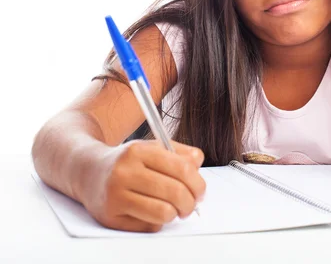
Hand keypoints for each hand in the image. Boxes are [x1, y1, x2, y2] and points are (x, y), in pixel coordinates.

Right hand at [82, 139, 205, 232]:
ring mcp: (115, 195)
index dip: (198, 183)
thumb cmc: (127, 162)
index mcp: (138, 151)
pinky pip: (149, 226)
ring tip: (173, 208)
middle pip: (176, 192)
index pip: (182, 169)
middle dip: (191, 202)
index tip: (200, 191)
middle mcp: (124, 172)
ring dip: (175, 213)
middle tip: (191, 204)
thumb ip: (179, 152)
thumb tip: (198, 163)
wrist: (88, 172)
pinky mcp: (110, 217)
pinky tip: (151, 211)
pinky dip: (157, 221)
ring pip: (164, 212)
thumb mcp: (152, 147)